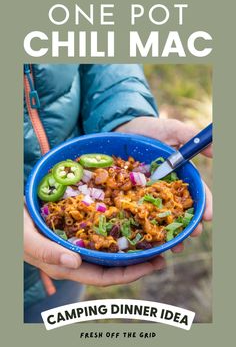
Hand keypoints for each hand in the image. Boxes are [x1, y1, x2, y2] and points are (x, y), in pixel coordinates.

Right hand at [24, 207, 165, 286]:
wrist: (14, 213)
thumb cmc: (17, 229)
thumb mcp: (28, 240)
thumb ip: (48, 253)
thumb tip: (75, 262)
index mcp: (67, 267)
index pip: (105, 277)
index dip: (131, 273)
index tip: (154, 265)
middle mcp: (76, 259)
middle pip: (112, 266)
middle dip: (138, 262)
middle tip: (162, 252)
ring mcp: (78, 246)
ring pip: (109, 252)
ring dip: (130, 248)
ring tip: (152, 240)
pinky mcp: (77, 233)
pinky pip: (101, 237)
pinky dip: (117, 234)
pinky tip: (129, 224)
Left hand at [115, 117, 212, 252]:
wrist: (122, 129)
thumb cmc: (149, 128)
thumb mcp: (171, 129)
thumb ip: (190, 136)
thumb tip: (215, 151)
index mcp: (180, 174)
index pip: (197, 192)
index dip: (205, 204)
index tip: (208, 217)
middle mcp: (167, 187)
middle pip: (182, 209)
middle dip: (190, 224)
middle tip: (193, 235)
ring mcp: (150, 193)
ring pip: (163, 216)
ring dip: (171, 232)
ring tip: (175, 246)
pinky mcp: (133, 196)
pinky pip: (140, 212)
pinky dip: (146, 226)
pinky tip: (150, 239)